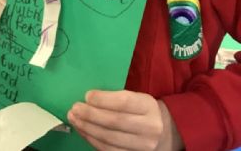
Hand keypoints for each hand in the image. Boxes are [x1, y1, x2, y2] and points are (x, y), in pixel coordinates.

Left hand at [68, 89, 182, 149]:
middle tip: (74, 108)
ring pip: (109, 139)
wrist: (167, 132)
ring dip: (87, 129)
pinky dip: (92, 140)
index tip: (87, 95)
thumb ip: (118, 97)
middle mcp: (148, 128)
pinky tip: (83, 131)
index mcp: (148, 106)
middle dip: (90, 115)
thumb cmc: (144, 109)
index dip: (103, 99)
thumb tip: (88, 97)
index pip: (124, 102)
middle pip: (114, 122)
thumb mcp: (138, 98)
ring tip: (74, 118)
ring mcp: (142, 146)